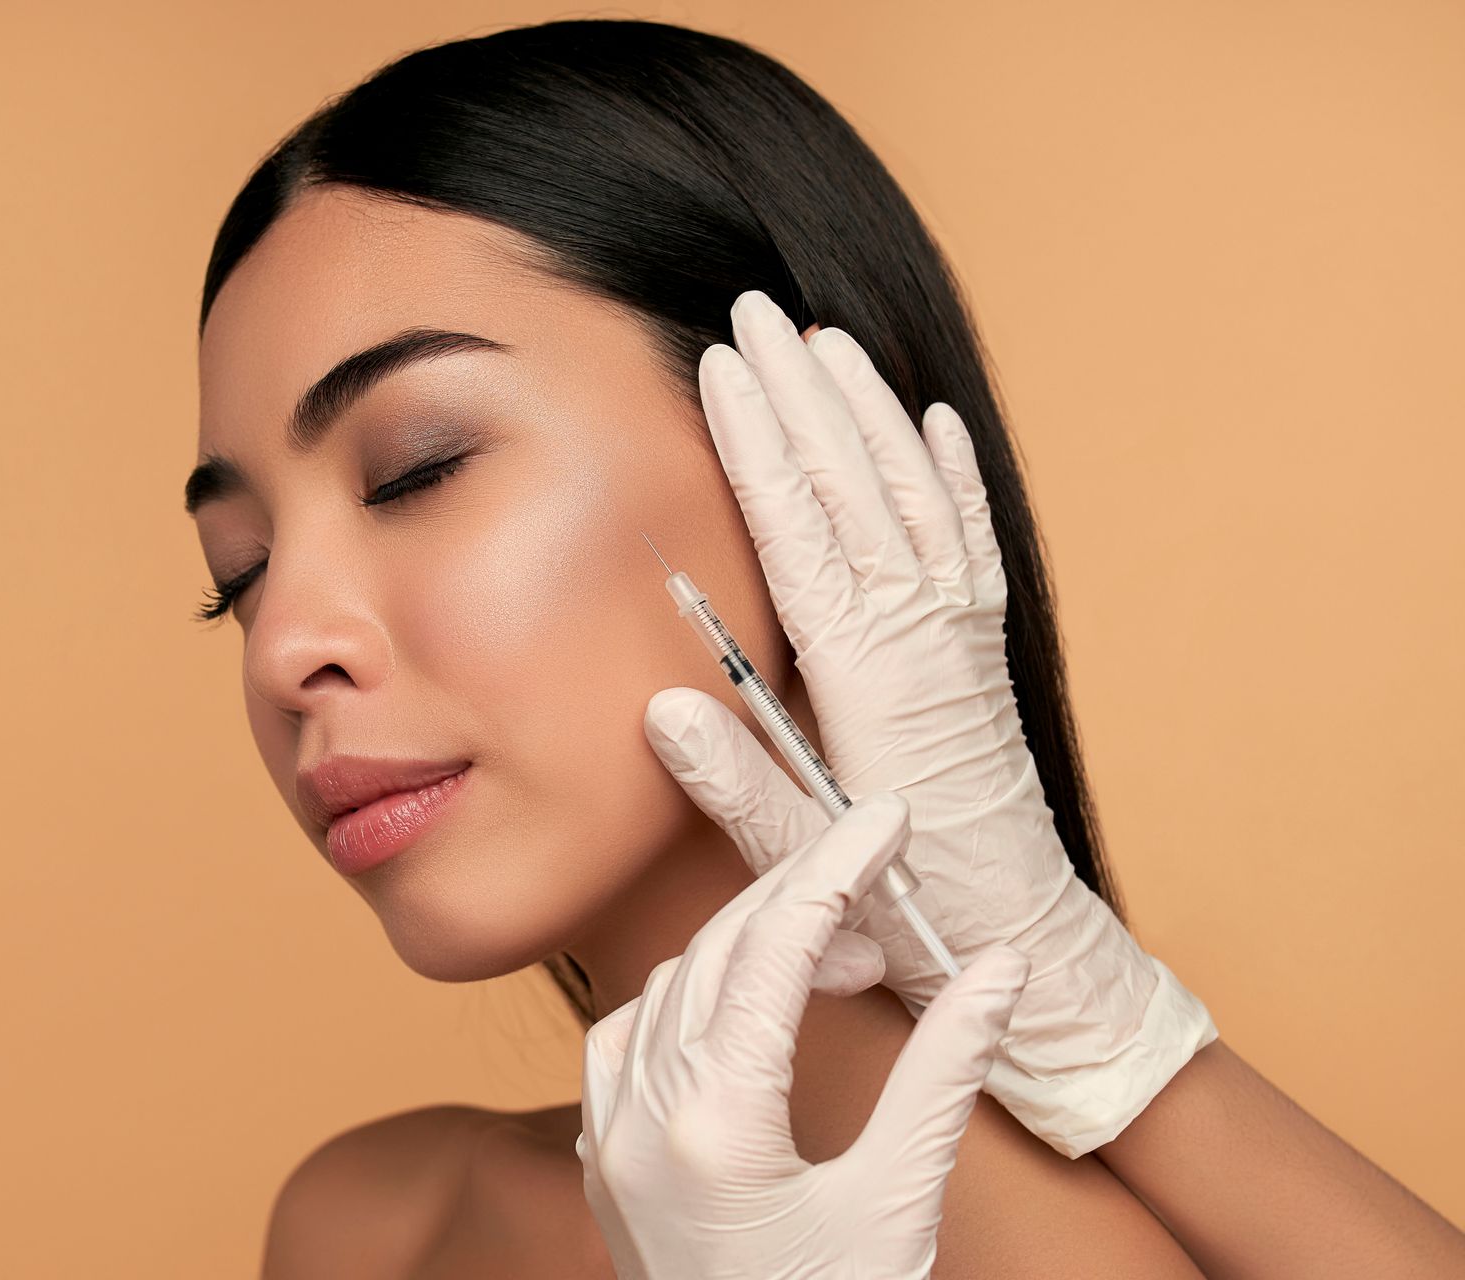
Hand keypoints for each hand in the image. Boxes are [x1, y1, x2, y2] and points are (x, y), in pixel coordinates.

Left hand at [576, 783, 1030, 1279]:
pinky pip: (627, 1037)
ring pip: (668, 986)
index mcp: (715, 1120)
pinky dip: (689, 998)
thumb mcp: (901, 1200)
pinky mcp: (605, 1160)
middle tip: (876, 877)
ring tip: (837, 957)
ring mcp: (610, 1138)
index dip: (836, 867)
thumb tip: (997, 969)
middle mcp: (641, 1115)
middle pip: (718, 951)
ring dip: (747, 949)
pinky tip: (748, 1009)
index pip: (776, 946)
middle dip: (797, 897)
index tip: (883, 817)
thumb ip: (943, 1073)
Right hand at [691, 288, 1214, 1155]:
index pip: (798, 529)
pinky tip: (930, 421)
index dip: (755, 442)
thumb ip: (735, 781)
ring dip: (866, 408)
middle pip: (853, 483)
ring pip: (910, 490)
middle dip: (800, 390)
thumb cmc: (903, 901)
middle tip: (752, 312)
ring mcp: (960, 630)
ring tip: (824, 339)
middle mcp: (920, 631)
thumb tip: (664, 709)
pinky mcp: (983, 644)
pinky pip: (969, 535)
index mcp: (866, 672)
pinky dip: (949, 469)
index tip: (722, 367)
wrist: (1020, 932)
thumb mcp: (805, 857)